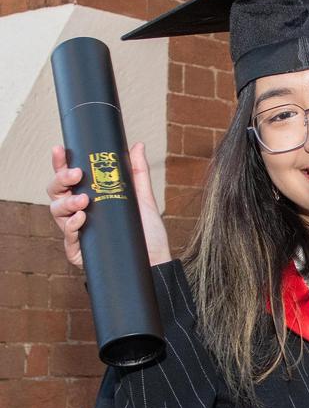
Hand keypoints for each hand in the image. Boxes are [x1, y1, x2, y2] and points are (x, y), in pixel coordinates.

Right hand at [47, 142, 171, 269]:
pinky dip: (73, 225)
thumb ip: (137, 172)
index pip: (68, 178)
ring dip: (68, 202)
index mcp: (89, 198)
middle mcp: (78, 212)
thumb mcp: (143, 199)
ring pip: (57, 211)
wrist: (154, 261)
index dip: (60, 163)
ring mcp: (77, 232)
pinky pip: (68, 237)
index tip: (60, 149)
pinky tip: (81, 218)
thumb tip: (138, 145)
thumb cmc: (146, 232)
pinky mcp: (80, 252)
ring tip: (84, 200)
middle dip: (61, 179)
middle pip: (56, 192)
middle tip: (77, 174)